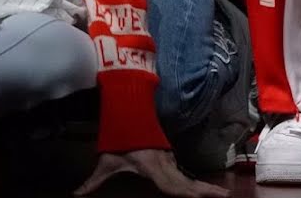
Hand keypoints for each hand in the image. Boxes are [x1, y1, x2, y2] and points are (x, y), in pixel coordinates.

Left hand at [76, 148, 225, 195]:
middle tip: (224, 196)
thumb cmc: (116, 138)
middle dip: (204, 190)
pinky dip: (194, 183)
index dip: (187, 190)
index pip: (172, 183)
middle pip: (186, 181)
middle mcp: (164, 163)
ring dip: (202, 187)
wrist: (126, 110)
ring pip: (187, 176)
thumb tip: (76, 195)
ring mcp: (168, 160)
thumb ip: (93, 180)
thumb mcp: (106, 161)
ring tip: (221, 194)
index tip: (202, 195)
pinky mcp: (169, 158)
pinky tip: (203, 190)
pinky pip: (183, 173)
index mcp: (153, 166)